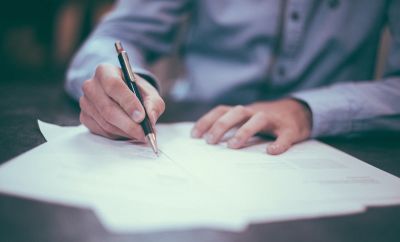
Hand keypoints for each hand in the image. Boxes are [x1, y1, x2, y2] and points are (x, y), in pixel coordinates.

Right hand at [79, 63, 164, 140]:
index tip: (141, 116)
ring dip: (125, 131)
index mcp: (105, 71)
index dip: (128, 102)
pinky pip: (101, 131)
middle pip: (108, 108)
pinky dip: (118, 135)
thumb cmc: (136, 92)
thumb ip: (153, 104)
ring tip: (141, 134)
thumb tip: (151, 118)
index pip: (114, 86)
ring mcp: (85, 102)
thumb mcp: (149, 93)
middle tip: (144, 133)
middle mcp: (91, 85)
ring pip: (106, 122)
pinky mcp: (84, 117)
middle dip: (129, 124)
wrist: (123, 96)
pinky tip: (128, 132)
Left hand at [191, 99, 311, 154]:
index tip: (194, 135)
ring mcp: (274, 119)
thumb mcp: (247, 119)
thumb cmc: (267, 120)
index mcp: (244, 111)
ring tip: (233, 146)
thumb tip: (208, 141)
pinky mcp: (290, 129)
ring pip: (258, 119)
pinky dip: (279, 143)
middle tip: (210, 142)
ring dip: (244, 131)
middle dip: (221, 125)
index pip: (222, 111)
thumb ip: (232, 127)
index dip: (207, 121)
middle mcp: (256, 112)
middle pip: (236, 112)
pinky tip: (271, 151)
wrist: (300, 111)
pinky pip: (284, 135)